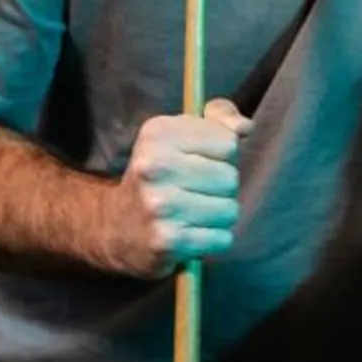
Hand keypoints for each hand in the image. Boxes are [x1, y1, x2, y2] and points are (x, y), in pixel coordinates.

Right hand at [104, 98, 250, 275]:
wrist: (116, 226)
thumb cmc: (161, 175)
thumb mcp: (180, 136)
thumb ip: (219, 120)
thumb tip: (245, 127)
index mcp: (157, 134)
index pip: (229, 143)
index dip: (221, 156)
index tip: (196, 162)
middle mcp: (153, 167)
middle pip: (231, 178)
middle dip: (221, 188)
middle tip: (192, 192)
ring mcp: (159, 205)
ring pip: (230, 210)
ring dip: (218, 215)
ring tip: (191, 213)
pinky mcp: (167, 240)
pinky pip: (222, 238)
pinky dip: (213, 239)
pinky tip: (189, 233)